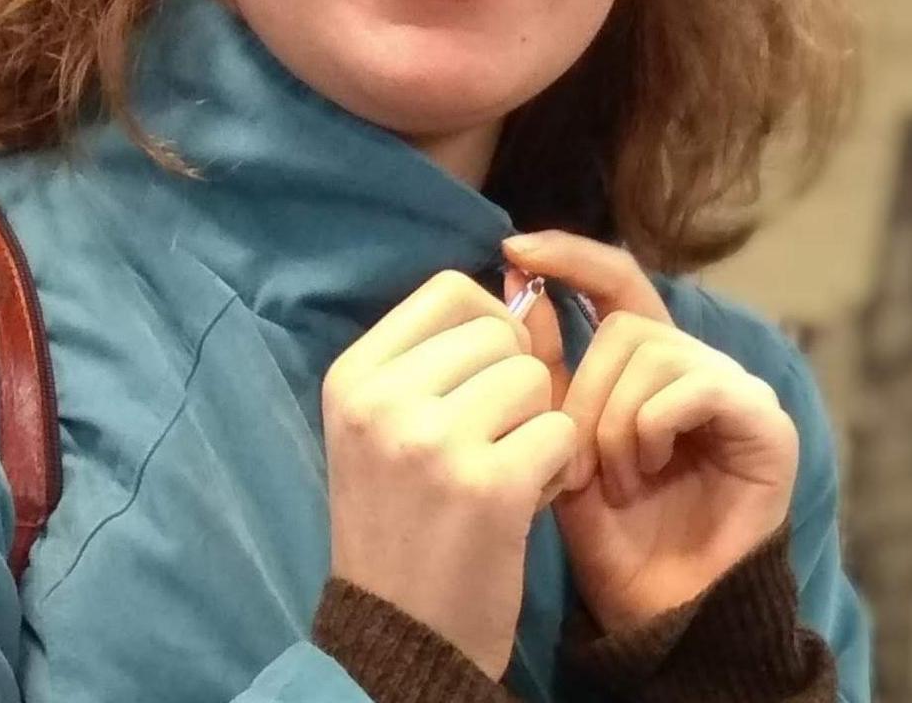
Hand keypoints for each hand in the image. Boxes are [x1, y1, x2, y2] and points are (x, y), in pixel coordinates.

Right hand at [321, 270, 580, 677]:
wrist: (401, 635)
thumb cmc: (402, 522)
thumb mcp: (389, 427)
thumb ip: (443, 355)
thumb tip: (523, 276)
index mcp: (352, 376)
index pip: (449, 289)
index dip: (487, 324)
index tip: (480, 378)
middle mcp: (384, 400)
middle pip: (499, 333)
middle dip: (513, 383)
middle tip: (488, 444)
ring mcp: (434, 441)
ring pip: (535, 379)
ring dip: (535, 426)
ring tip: (500, 474)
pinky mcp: (489, 485)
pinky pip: (560, 431)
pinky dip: (555, 469)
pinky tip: (521, 504)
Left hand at [502, 231, 799, 632]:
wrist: (659, 611)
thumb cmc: (613, 536)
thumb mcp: (560, 443)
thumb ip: (549, 366)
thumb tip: (518, 276)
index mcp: (652, 363)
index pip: (617, 278)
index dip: (569, 256)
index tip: (513, 248)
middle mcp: (698, 365)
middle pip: (626, 327)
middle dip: (585, 395)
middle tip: (577, 465)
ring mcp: (736, 389)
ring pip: (655, 356)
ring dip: (615, 423)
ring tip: (615, 481)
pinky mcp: (764, 421)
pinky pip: (695, 387)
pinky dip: (655, 427)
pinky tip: (647, 472)